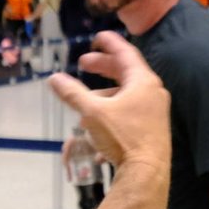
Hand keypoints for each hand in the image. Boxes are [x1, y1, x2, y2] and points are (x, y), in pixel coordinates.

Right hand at [47, 32, 169, 178]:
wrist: (147, 171)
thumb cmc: (122, 136)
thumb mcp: (92, 112)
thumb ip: (72, 93)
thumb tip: (53, 78)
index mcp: (142, 82)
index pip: (126, 53)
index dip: (110, 43)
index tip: (97, 37)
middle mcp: (153, 92)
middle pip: (126, 72)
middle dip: (103, 67)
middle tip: (84, 63)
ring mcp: (154, 111)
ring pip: (127, 94)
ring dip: (105, 93)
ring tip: (85, 102)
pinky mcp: (152, 128)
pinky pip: (130, 111)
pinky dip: (112, 110)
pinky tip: (96, 127)